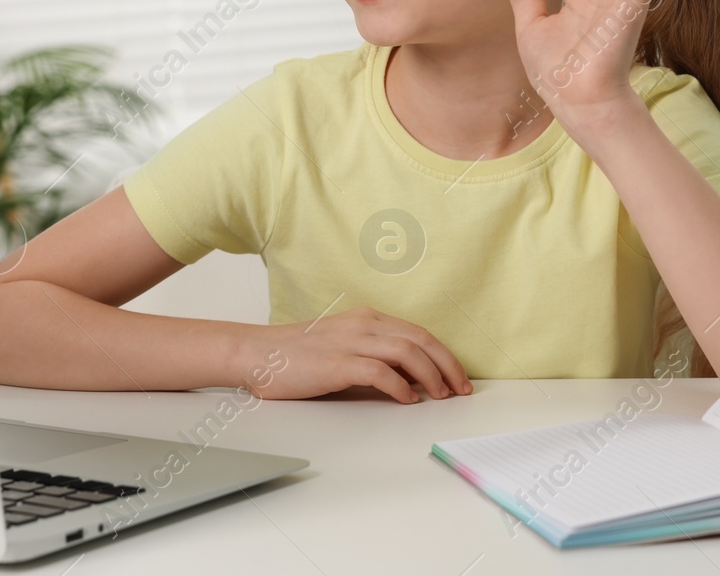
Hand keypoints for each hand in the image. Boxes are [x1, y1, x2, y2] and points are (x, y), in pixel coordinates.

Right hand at [234, 306, 471, 403]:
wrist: (258, 353)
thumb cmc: (298, 356)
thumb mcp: (344, 346)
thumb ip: (375, 356)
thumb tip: (412, 378)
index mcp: (367, 319)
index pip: (419, 333)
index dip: (444, 356)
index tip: (457, 378)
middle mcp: (363, 324)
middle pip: (421, 340)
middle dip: (448, 366)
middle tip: (461, 390)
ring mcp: (350, 341)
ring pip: (407, 352)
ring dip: (431, 377)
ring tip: (439, 396)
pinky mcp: (338, 362)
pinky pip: (380, 372)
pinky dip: (401, 387)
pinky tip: (407, 400)